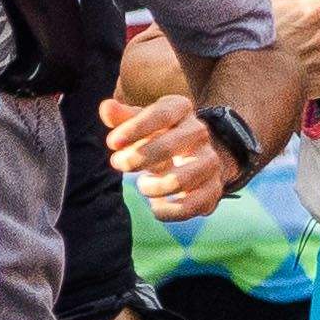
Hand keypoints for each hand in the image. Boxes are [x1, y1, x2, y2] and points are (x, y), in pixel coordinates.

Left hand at [111, 87, 237, 221]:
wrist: (196, 157)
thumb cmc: (158, 136)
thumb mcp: (141, 122)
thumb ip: (123, 117)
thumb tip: (106, 108)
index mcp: (181, 109)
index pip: (161, 115)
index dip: (135, 129)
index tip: (112, 143)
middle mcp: (200, 133)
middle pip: (169, 146)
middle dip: (137, 159)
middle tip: (117, 164)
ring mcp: (209, 161)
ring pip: (179, 180)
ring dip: (152, 187)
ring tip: (143, 185)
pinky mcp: (213, 189)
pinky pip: (190, 206)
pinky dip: (168, 211)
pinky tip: (156, 207)